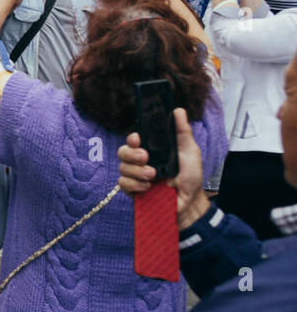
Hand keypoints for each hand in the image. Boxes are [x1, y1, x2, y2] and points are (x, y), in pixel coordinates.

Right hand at [117, 108, 207, 225]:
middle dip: (132, 154)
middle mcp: (139, 162)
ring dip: (137, 171)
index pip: (133, 140)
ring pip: (122, 168)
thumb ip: (182, 131)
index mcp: (151, 150)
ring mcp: (134, 176)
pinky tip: (148, 187)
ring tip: (153, 176)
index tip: (138, 139)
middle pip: (122, 152)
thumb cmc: (190, 176)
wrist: (190, 201)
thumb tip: (178, 110)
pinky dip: (135, 184)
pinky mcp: (132, 191)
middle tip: (145, 158)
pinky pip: (123, 184)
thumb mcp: (189, 151)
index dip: (132, 138)